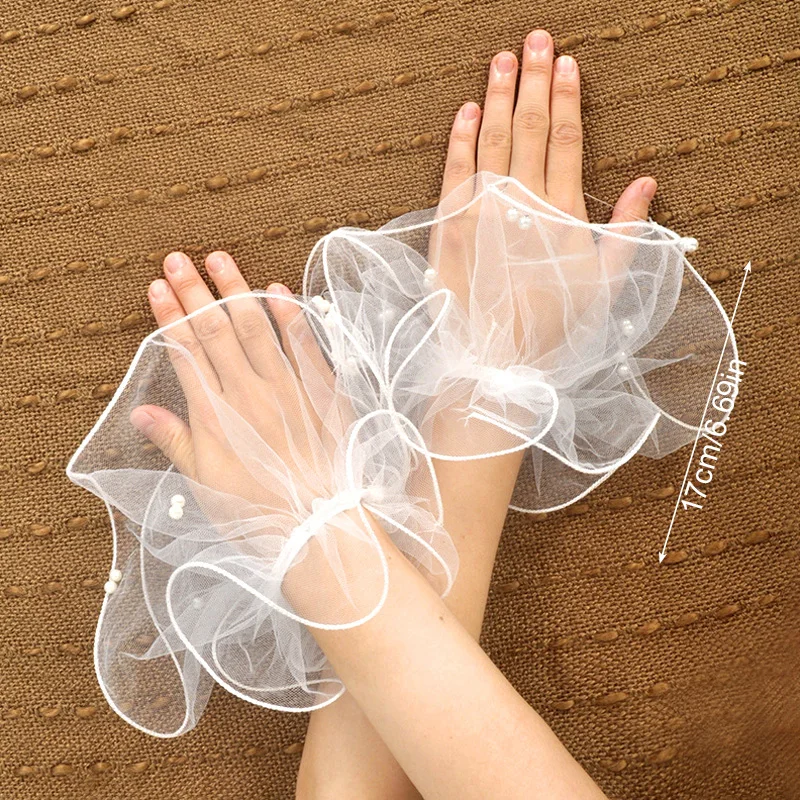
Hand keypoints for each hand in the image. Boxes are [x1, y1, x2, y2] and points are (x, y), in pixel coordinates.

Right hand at [131, 252, 333, 509]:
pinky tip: (278, 290)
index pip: (186, 353)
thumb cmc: (257, 512)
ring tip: (219, 259)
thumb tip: (141, 409)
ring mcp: (288, 388)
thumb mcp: (205, 484)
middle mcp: (249, 393)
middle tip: (177, 258)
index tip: (156, 287)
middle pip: (216, 332)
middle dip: (195, 292)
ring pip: (257, 329)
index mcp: (216, 415)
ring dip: (236, 291)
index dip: (171, 317)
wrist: (319, 526)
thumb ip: (175, 441)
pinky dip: (291, 317)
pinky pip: (305, 346)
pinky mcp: (322, 392)